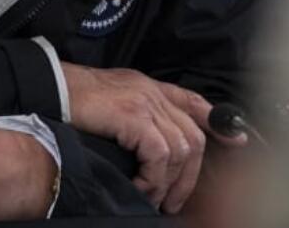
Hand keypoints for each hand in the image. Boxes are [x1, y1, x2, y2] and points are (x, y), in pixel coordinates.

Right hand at [61, 63, 245, 213]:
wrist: (50, 88)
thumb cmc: (74, 100)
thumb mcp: (112, 101)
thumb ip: (137, 114)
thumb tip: (149, 148)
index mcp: (149, 87)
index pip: (194, 102)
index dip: (219, 123)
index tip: (238, 141)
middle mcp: (152, 93)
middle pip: (193, 136)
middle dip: (189, 176)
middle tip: (172, 200)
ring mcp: (145, 103)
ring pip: (181, 150)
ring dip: (169, 182)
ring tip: (152, 197)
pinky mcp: (133, 116)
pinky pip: (160, 155)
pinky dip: (154, 177)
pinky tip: (140, 187)